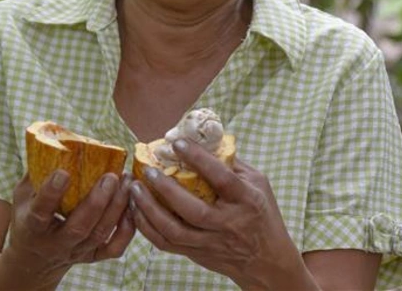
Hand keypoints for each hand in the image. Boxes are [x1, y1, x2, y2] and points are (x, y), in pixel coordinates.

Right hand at [6, 171, 134, 284]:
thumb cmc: (28, 219)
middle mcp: (55, 243)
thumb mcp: (22, 197)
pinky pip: (114, 249)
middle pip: (79, 227)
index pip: (41, 212)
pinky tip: (132, 207)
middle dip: (97, 202)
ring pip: (99, 234)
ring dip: (116, 208)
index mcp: (33, 227)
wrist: (33, 260)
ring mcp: (76, 252)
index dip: (51, 193)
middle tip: (111, 176)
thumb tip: (53, 141)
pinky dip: (126, 230)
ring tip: (127, 182)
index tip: (63, 173)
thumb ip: (35, 173)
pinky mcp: (92, 257)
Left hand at [129, 140, 316, 290]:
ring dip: (150, 210)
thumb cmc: (262, 215)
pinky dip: (147, 228)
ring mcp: (211, 242)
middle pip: (193, 210)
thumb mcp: (259, 184)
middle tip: (148, 170)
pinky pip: (166, 244)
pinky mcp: (197, 254)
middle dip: (166, 189)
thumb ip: (234, 164)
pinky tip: (136, 210)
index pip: (222, 178)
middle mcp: (228, 223)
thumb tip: (205, 140)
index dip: (198, 159)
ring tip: (135, 189)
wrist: (267, 261)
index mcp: (246, 200)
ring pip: (174, 231)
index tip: (177, 143)